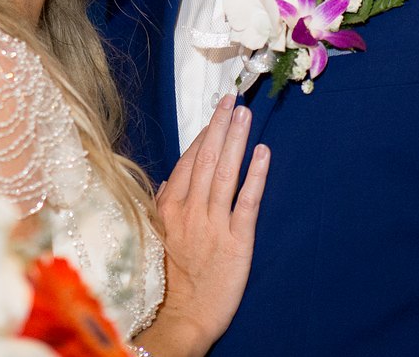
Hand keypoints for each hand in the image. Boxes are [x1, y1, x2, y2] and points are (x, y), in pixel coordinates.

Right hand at [138, 94, 269, 355]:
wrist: (180, 320)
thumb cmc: (168, 282)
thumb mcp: (156, 239)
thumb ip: (162, 208)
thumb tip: (167, 180)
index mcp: (169, 208)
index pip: (189, 161)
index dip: (204, 134)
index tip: (215, 112)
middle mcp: (190, 211)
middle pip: (206, 159)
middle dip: (220, 126)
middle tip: (232, 98)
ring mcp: (213, 224)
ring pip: (225, 172)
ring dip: (235, 140)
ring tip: (245, 113)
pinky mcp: (236, 241)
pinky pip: (247, 201)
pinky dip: (255, 175)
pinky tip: (263, 153)